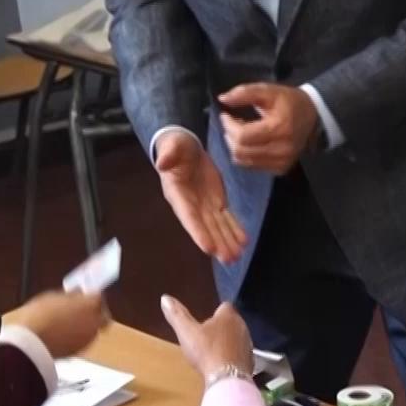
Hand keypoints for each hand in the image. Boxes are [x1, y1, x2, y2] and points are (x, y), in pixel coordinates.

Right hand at [11, 289, 109, 358]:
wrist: (30, 343)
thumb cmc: (39, 316)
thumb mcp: (53, 297)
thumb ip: (70, 296)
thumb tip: (76, 295)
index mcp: (89, 304)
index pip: (99, 296)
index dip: (91, 296)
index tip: (84, 295)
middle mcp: (93, 322)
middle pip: (103, 316)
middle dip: (96, 313)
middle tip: (83, 310)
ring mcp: (87, 338)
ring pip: (93, 330)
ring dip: (86, 326)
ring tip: (69, 323)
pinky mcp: (78, 351)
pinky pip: (82, 341)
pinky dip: (77, 337)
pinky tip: (64, 335)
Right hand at [154, 131, 247, 263]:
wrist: (185, 146)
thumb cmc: (175, 146)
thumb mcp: (172, 146)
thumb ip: (168, 154)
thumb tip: (162, 163)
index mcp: (178, 195)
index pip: (189, 217)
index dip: (199, 233)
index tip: (209, 248)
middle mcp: (191, 205)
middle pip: (205, 227)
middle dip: (217, 243)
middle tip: (228, 259)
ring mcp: (204, 205)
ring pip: (217, 226)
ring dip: (227, 241)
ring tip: (237, 257)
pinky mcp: (216, 200)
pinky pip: (226, 217)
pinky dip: (234, 229)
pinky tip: (243, 241)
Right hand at [160, 295, 253, 379]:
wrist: (227, 378)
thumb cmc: (206, 351)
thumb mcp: (187, 332)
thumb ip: (177, 315)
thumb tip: (165, 298)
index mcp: (228, 316)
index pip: (225, 306)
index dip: (215, 312)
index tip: (205, 320)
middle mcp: (242, 326)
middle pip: (231, 322)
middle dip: (221, 327)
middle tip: (206, 337)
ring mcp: (248, 343)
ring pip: (237, 338)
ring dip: (227, 342)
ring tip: (213, 352)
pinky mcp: (250, 360)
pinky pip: (240, 354)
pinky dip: (232, 356)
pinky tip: (222, 364)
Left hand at [218, 84, 319, 175]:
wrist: (313, 116)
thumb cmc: (289, 102)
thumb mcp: (269, 91)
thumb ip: (245, 93)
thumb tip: (222, 98)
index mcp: (279, 128)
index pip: (242, 135)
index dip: (228, 125)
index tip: (225, 115)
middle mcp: (282, 149)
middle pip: (240, 150)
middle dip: (230, 136)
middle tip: (232, 123)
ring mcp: (282, 162)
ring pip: (244, 161)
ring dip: (235, 146)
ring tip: (240, 132)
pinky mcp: (281, 169)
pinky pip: (252, 166)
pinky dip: (245, 155)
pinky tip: (250, 142)